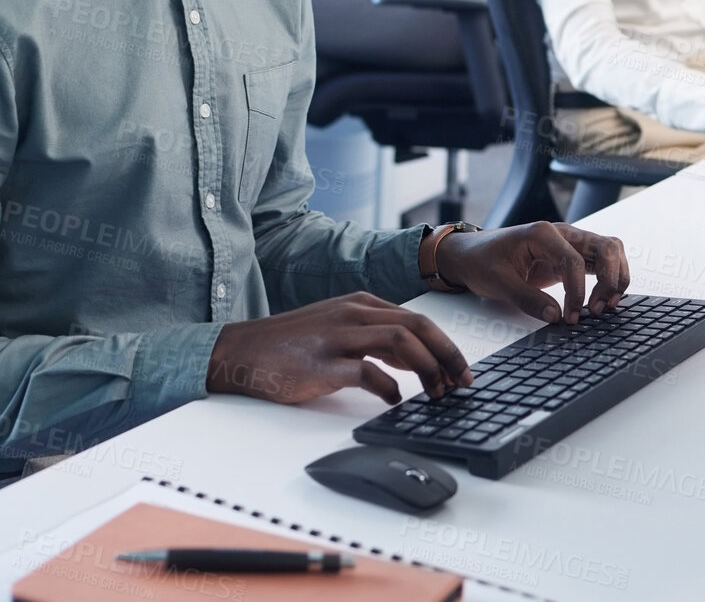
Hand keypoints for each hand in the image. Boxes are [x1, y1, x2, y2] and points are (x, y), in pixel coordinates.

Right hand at [207, 292, 473, 404]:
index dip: (446, 346)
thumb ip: (376, 339)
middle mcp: (351, 314)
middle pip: (417, 327)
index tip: (461, 371)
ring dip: (428, 370)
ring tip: (436, 394)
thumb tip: (418, 361)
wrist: (241, 352)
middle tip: (463, 383)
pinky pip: (367, 373)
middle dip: (448, 356)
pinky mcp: (321, 364)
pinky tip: (393, 400)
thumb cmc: (290, 345)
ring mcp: (336, 337)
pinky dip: (389, 388)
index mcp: (358, 304)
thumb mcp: (338, 328)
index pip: (417, 319)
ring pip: (400, 343)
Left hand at [435, 220, 630, 325]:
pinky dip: (609, 280)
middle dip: (610, 280)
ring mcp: (569, 243)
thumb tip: (557, 316)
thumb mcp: (498, 282)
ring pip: (611, 251)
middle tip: (597, 310)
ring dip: (615, 278)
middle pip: (606, 247)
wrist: (470, 254)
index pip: (575, 260)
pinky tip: (601, 301)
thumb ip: (528, 299)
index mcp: (542, 234)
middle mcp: (562, 233)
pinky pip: (601, 262)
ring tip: (603, 307)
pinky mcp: (571, 256)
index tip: (571, 316)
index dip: (578, 291)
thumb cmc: (481, 261)